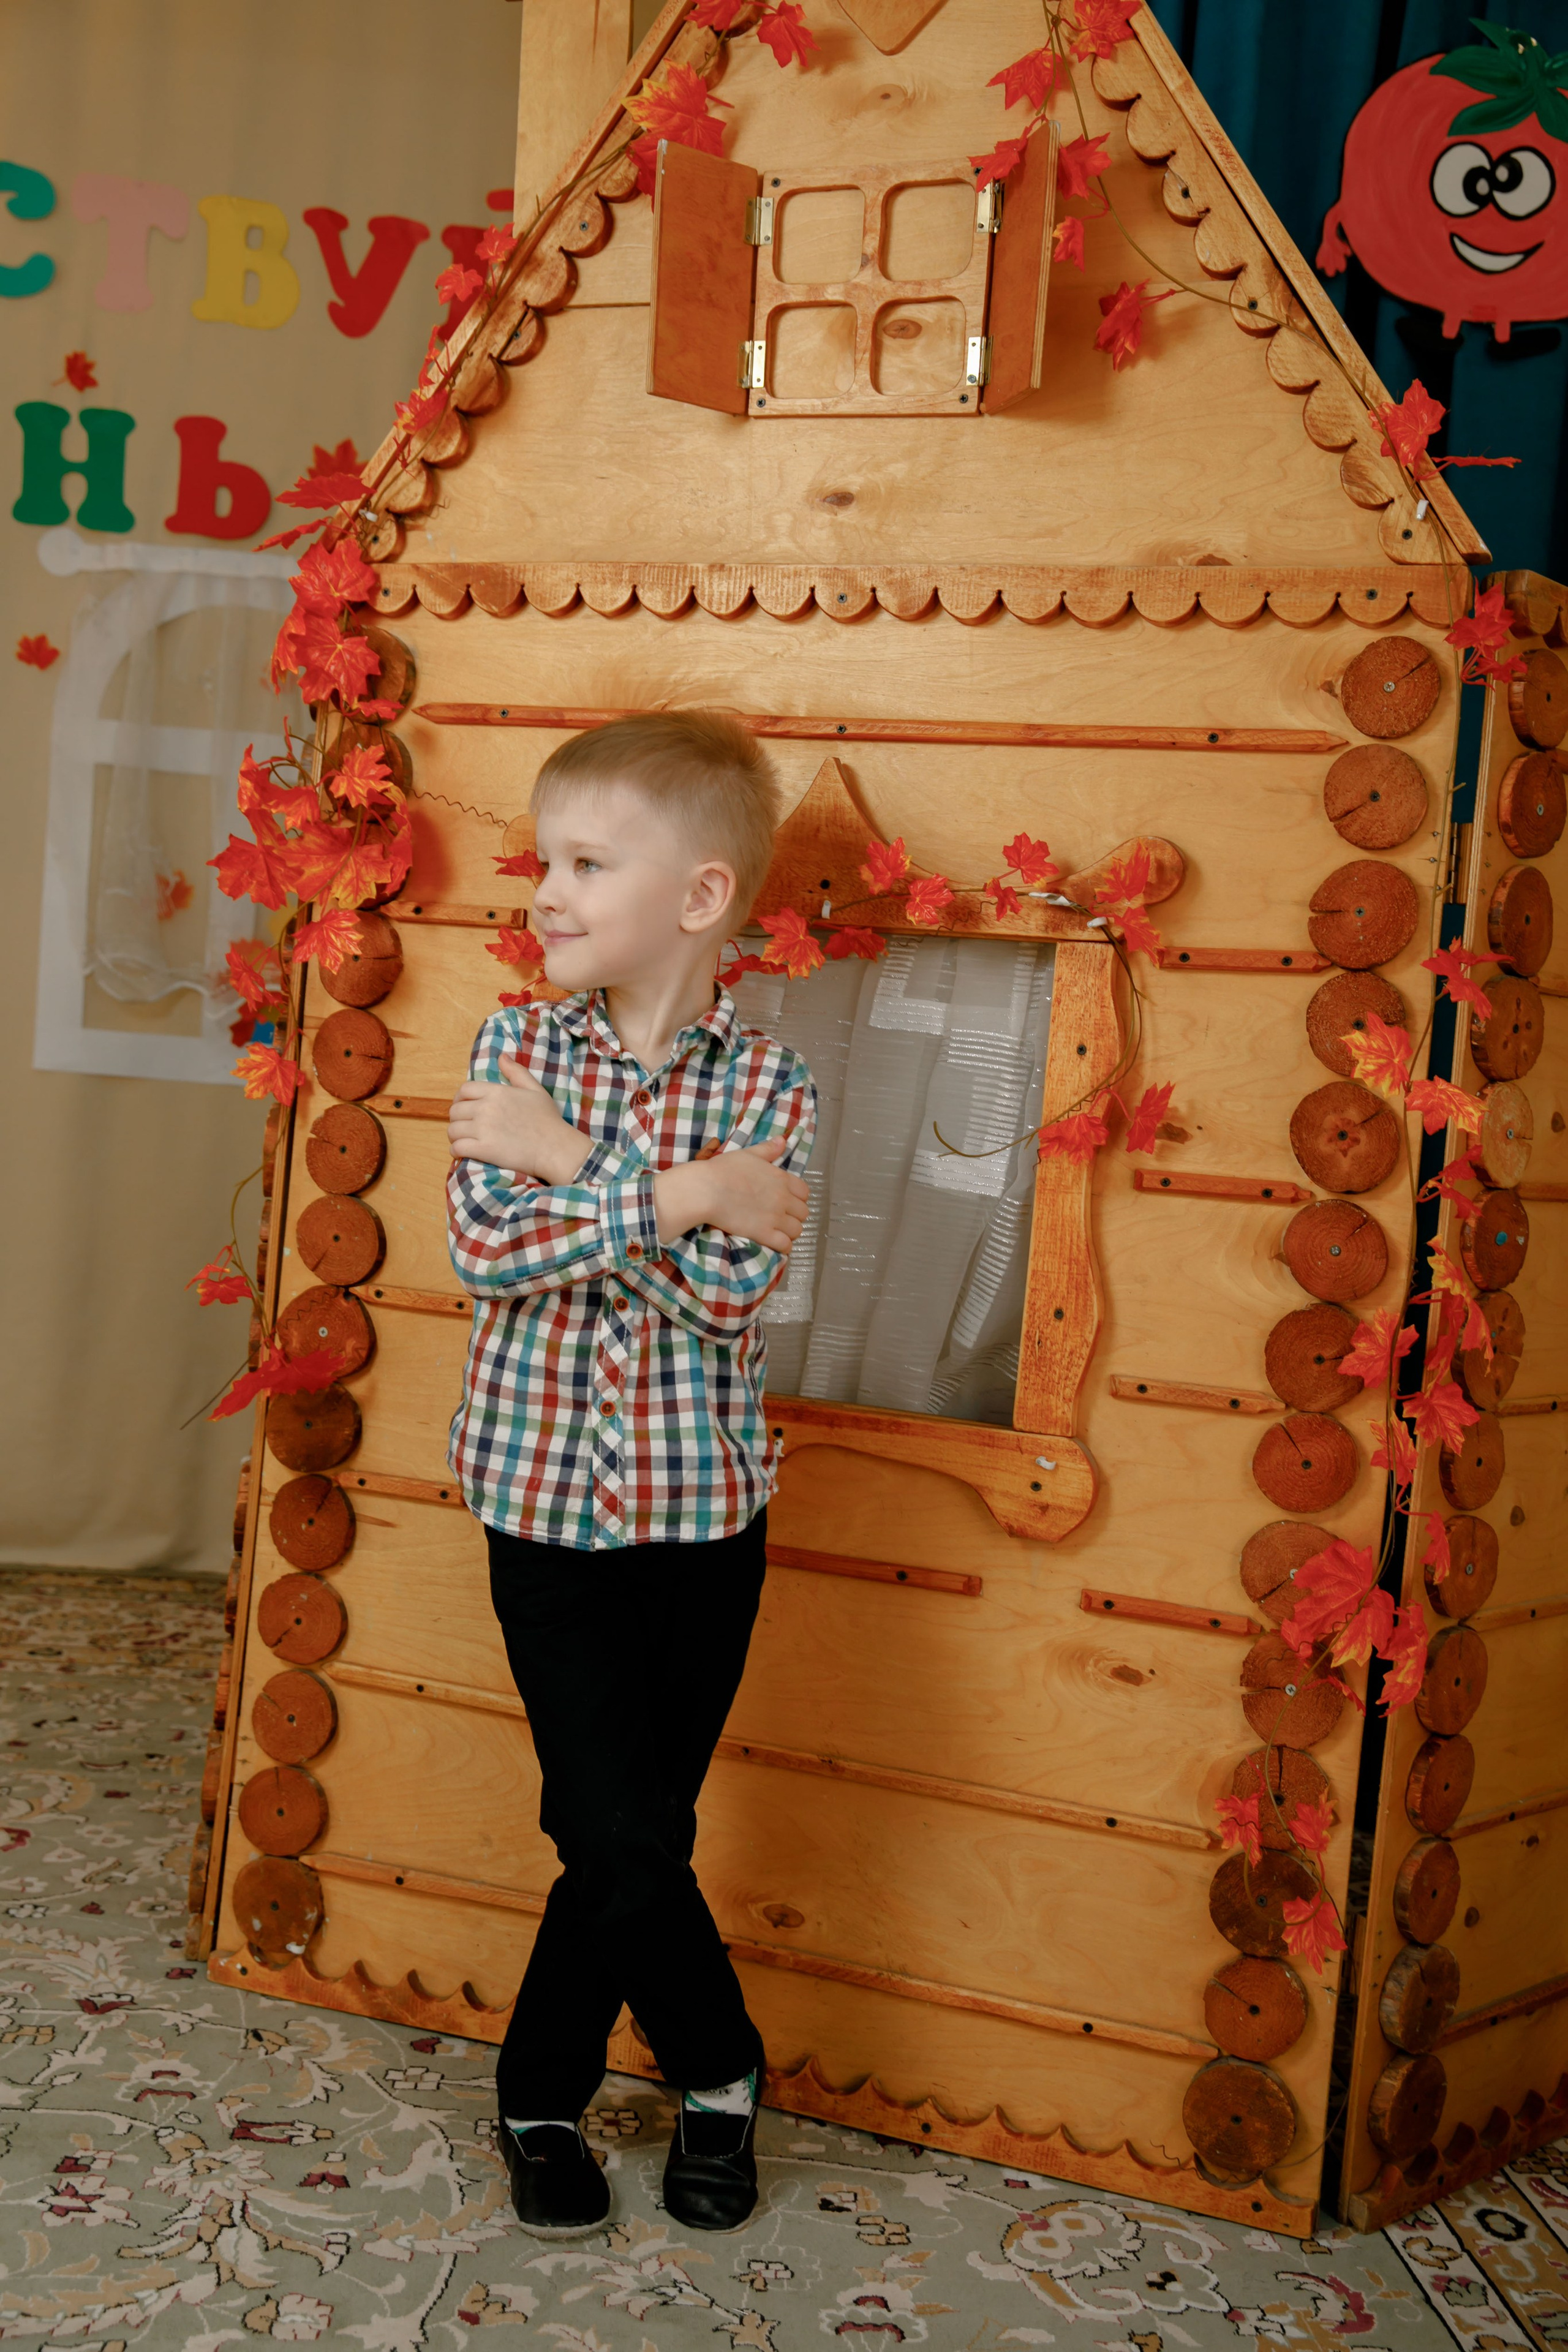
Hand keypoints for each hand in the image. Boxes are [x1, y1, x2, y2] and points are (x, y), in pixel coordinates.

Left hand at [448, 1058, 590, 1184]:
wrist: (555, 1148)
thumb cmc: (547, 1119)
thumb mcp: (535, 1089)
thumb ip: (516, 1072)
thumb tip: (501, 1057)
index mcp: (497, 1092)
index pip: (464, 1090)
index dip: (460, 1099)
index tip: (465, 1107)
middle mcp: (486, 1108)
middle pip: (455, 1110)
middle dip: (458, 1118)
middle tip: (466, 1126)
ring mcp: (483, 1129)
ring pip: (453, 1130)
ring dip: (455, 1136)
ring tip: (464, 1140)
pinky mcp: (483, 1149)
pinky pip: (457, 1148)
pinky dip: (456, 1151)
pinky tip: (463, 1153)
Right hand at [655, 1137, 808, 1254]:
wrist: (706, 1190)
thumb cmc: (724, 1169)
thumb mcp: (748, 1154)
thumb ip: (768, 1149)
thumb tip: (783, 1140)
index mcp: (781, 1179)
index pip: (804, 1192)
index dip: (797, 1197)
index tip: (787, 1200)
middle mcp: (783, 1198)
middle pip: (803, 1212)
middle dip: (795, 1215)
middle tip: (782, 1217)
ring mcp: (775, 1217)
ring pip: (797, 1230)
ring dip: (790, 1231)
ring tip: (779, 1231)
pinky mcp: (764, 1233)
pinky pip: (785, 1245)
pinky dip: (784, 1246)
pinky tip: (777, 1244)